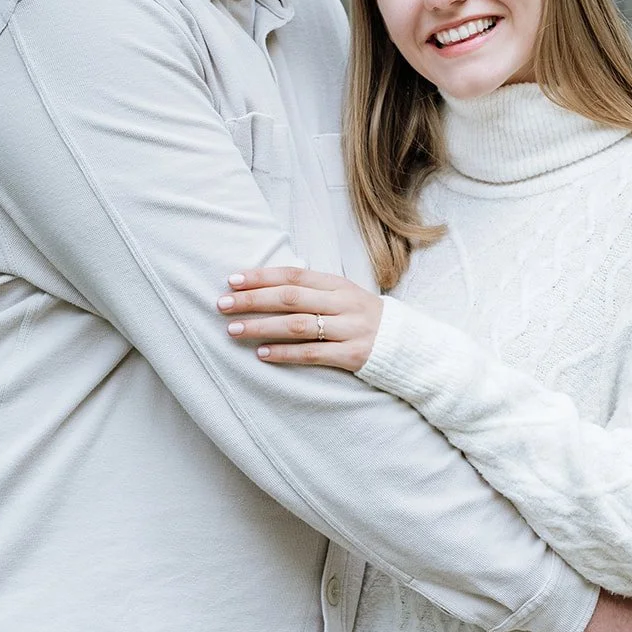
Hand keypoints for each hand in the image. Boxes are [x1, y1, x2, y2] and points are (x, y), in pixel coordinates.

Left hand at [217, 266, 382, 372]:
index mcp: (338, 285)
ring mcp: (349, 329)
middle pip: (290, 297)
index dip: (261, 276)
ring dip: (261, 326)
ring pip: (297, 325)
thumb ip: (313, 292)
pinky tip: (262, 353)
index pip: (294, 275)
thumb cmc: (366, 320)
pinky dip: (284, 353)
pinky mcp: (353, 355)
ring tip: (233, 330)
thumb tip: (266, 288)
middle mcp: (343, 304)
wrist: (409, 347)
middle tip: (222, 305)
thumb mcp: (344, 298)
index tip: (232, 280)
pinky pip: (312, 353)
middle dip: (252, 300)